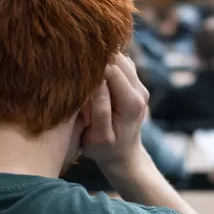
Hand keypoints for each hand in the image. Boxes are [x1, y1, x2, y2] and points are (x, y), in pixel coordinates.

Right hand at [81, 53, 149, 172]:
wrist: (124, 156)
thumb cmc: (106, 149)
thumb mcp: (99, 135)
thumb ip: (100, 107)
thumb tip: (97, 79)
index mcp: (131, 103)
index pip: (111, 70)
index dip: (92, 65)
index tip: (73, 67)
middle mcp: (140, 91)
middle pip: (117, 59)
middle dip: (96, 60)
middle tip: (76, 68)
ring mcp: (139, 86)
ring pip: (120, 58)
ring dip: (101, 61)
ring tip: (83, 72)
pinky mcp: (134, 83)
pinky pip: (121, 63)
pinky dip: (106, 63)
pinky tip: (93, 74)